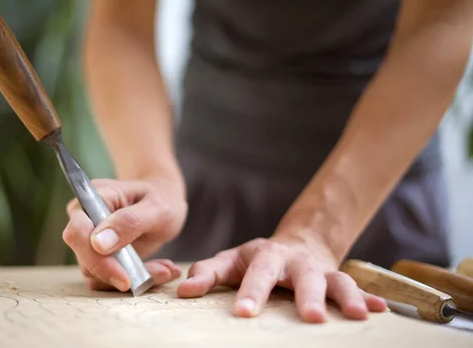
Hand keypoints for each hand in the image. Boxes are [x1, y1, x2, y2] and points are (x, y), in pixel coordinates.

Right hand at [63, 177, 186, 291]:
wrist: (164, 202)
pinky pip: (109, 279)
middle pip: (84, 258)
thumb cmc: (160, 198)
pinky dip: (136, 280)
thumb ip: (129, 221)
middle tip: (159, 273)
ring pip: (97, 274)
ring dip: (132, 278)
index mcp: (94, 199)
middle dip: (118, 273)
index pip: (78, 232)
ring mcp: (90, 242)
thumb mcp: (156, 208)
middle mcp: (85, 221)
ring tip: (166, 268)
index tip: (125, 277)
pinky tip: (161, 270)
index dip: (95, 257)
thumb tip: (98, 244)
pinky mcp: (101, 259)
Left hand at [176, 233, 386, 322]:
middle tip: (312, 317)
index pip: (258, 271)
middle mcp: (297, 262)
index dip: (252, 291)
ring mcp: (321, 271)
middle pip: (304, 275)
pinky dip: (369, 299)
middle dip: (309, 295)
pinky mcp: (338, 281)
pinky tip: (380, 312)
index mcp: (266, 255)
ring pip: (337, 280)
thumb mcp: (231, 262)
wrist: (295, 246)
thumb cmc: (256, 261)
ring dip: (348, 297)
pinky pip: (358, 289)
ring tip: (358, 316)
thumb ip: (208, 273)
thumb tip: (184, 290)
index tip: (245, 312)